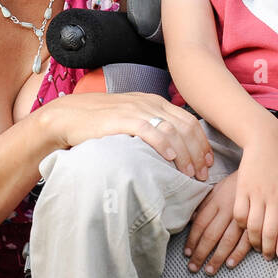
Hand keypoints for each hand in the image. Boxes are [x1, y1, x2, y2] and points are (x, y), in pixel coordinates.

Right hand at [37, 92, 211, 180]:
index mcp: (155, 102)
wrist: (69, 116)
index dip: (202, 143)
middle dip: (198, 152)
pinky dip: (164, 144)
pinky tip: (170, 158)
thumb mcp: (132, 118)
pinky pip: (150, 130)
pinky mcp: (123, 119)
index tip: (208, 162)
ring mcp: (137, 110)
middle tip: (202, 174)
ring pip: (172, 130)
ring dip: (185, 154)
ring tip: (189, 173)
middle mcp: (150, 103)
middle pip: (186, 127)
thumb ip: (152, 126)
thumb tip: (172, 149)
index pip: (189, 120)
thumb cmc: (100, 122)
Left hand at [183, 172, 252, 274]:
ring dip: (217, 257)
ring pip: (227, 241)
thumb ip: (206, 204)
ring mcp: (243, 217)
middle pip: (211, 235)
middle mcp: (228, 210)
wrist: (265, 171)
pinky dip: (238, 253)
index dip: (192, 240)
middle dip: (201, 253)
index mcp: (217, 201)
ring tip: (209, 270)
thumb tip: (192, 220)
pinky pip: (247, 241)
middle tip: (193, 267)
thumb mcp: (219, 188)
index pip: (201, 224)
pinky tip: (230, 263)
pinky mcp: (257, 222)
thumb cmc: (239, 182)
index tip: (187, 253)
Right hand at [232, 139, 277, 259]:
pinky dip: (241, 225)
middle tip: (267, 255)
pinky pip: (239, 213)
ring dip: (254, 240)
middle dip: (268, 248)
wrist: (268, 141)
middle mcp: (274, 196)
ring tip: (256, 246)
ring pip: (253, 225)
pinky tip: (244, 228)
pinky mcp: (243, 188)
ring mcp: (257, 192)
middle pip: (269, 230)